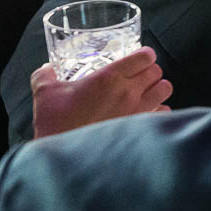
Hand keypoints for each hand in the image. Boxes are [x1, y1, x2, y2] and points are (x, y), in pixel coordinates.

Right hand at [30, 47, 171, 137]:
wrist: (64, 155)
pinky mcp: (141, 127)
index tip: (139, 57)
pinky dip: (159, 110)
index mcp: (109, 77)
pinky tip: (147, 112)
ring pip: (165, 88)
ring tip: (146, 91)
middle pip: (156, 70)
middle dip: (149, 70)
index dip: (144, 55)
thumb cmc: (56, 123)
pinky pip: (163, 112)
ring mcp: (138, 110)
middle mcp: (128, 92)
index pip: (144, 57)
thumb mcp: (44, 92)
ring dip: (158, 87)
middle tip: (138, 75)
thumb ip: (45, 75)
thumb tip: (47, 68)